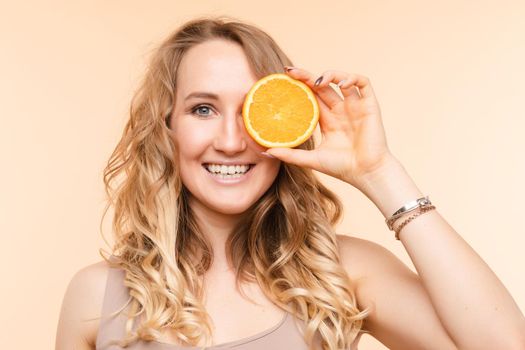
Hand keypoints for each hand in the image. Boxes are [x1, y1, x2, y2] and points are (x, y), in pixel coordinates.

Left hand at [264, 67, 397, 188]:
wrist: (366, 174)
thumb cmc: (342, 168)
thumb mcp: (311, 159)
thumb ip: (290, 155)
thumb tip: (265, 152)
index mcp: (327, 120)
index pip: (311, 96)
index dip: (299, 86)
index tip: (283, 79)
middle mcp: (340, 110)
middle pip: (322, 85)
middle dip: (306, 76)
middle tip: (290, 71)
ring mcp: (355, 106)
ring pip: (342, 79)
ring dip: (329, 74)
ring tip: (317, 81)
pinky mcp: (369, 105)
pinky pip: (363, 83)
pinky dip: (352, 78)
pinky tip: (341, 84)